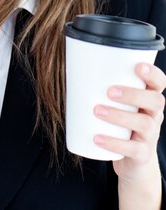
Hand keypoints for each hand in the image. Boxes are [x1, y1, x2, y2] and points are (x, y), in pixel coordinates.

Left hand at [93, 62, 165, 182]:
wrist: (131, 160)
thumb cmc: (119, 121)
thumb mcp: (117, 104)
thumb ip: (103, 87)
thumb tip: (70, 67)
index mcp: (149, 98)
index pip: (159, 82)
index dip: (153, 74)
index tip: (138, 67)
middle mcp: (154, 115)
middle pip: (156, 101)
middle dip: (133, 94)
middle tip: (110, 92)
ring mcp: (151, 135)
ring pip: (144, 124)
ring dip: (119, 116)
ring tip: (97, 111)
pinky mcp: (142, 154)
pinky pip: (133, 149)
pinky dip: (114, 143)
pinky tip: (97, 138)